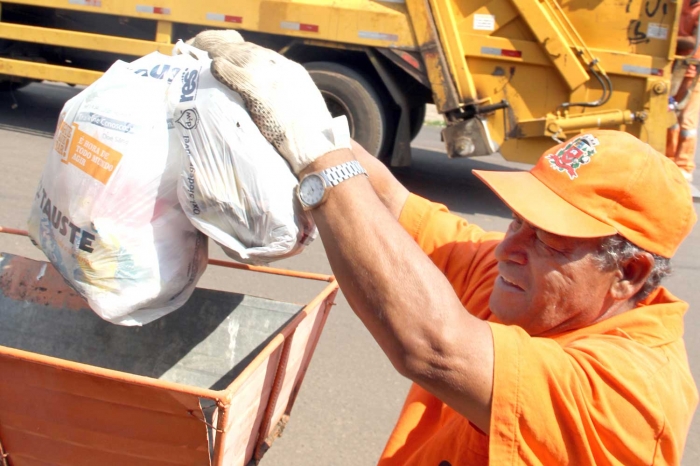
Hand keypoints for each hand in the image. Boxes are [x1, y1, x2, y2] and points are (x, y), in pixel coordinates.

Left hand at [188, 30, 349, 173]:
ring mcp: (269, 78)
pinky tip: (212, 67)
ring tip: (205, 57)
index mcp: (293, 72)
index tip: (232, 58)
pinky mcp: (257, 89)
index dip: (244, 55)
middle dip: (228, 50)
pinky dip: (221, 68)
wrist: (318, 146)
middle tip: (210, 53)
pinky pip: (232, 71)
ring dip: (220, 54)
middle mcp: (281, 69)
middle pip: (248, 51)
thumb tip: (268, 105)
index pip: (263, 55)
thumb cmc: (312, 139)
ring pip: (238, 55)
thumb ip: (285, 98)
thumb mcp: (303, 108)